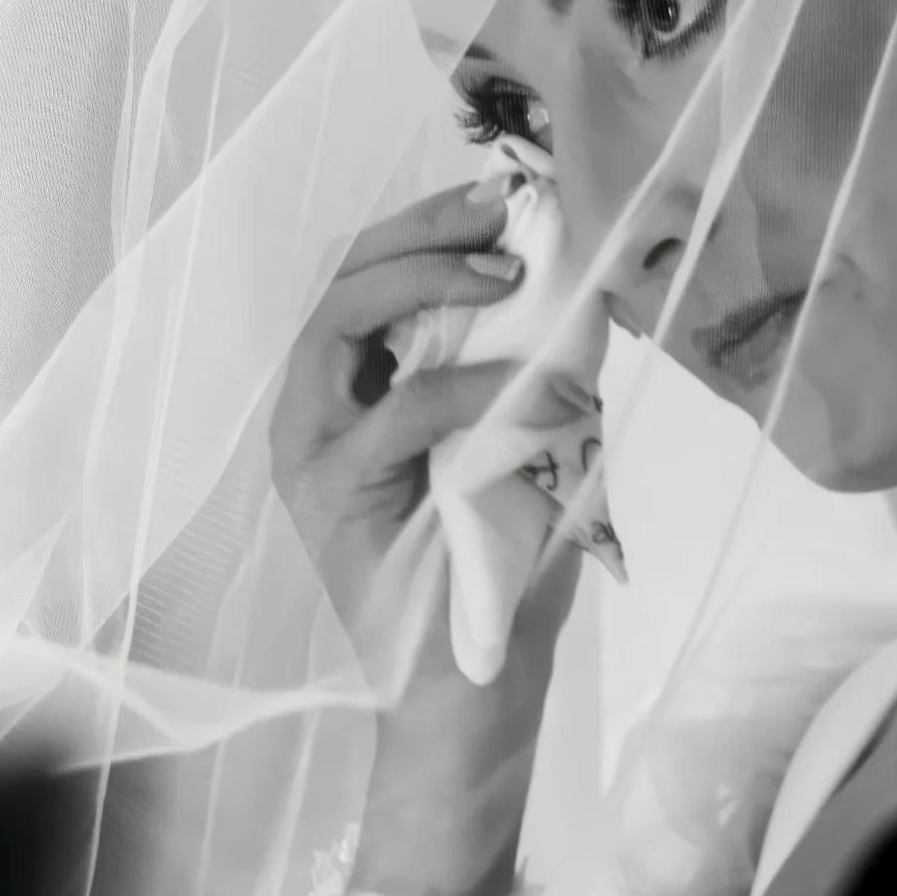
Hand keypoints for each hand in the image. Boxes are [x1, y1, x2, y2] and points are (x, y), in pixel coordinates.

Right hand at [271, 177, 587, 695]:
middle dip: (425, 229)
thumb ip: (533, 377)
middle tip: (501, 212)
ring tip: (508, 277)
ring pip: (343, 319)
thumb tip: (585, 291)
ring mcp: (311, 450)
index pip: (370, 276)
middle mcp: (314, 411)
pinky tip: (525, 384)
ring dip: (430, 279)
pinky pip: (399, 409)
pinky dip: (468, 384)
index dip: (431, 225)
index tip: (506, 198)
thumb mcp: (530, 452)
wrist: (470, 698)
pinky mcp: (330, 491)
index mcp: (351, 395)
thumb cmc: (500, 583)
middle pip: (345, 278)